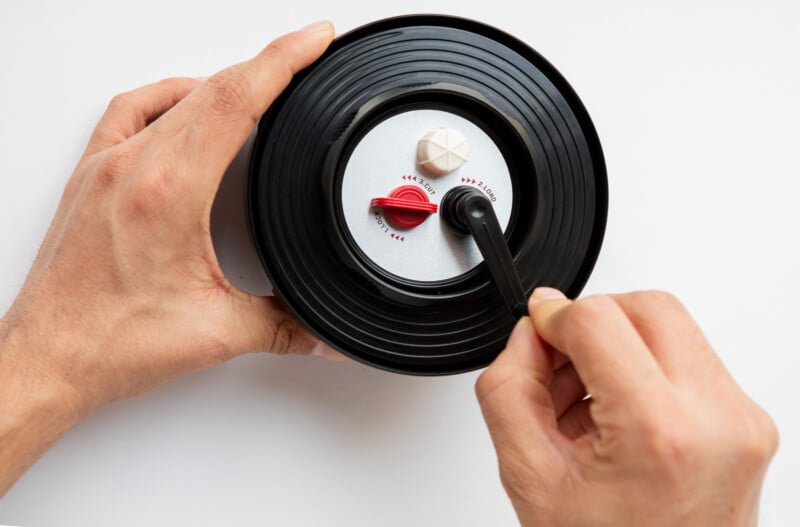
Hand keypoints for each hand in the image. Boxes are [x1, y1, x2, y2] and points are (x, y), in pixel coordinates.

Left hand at [0, 21, 338, 494]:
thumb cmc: (109, 342)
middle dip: (266, 64)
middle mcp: (134, 167)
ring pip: (175, 96)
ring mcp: (108, 166)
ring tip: (257, 82)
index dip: (282, 62)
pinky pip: (131, 111)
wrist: (49, 357)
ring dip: (222, 81)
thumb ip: (284, 328)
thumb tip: (324, 335)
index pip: (236, 102)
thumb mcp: (217, 332)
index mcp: (169, 192)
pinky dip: (168, 97)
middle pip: (213, 89)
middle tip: (303, 54)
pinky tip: (185, 105)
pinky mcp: (92, 176)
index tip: (312, 40)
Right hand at [476, 288, 776, 526]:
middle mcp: (717, 419)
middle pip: (647, 307)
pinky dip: (647, 368)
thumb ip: (511, 386)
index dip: (555, 316)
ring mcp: (742, 421)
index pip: (599, 319)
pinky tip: (619, 412)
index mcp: (659, 431)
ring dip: (620, 344)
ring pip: (673, 326)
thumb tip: (530, 333)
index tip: (538, 328)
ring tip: (589, 400)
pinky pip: (692, 360)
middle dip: (593, 322)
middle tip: (562, 360)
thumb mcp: (529, 474)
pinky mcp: (750, 425)